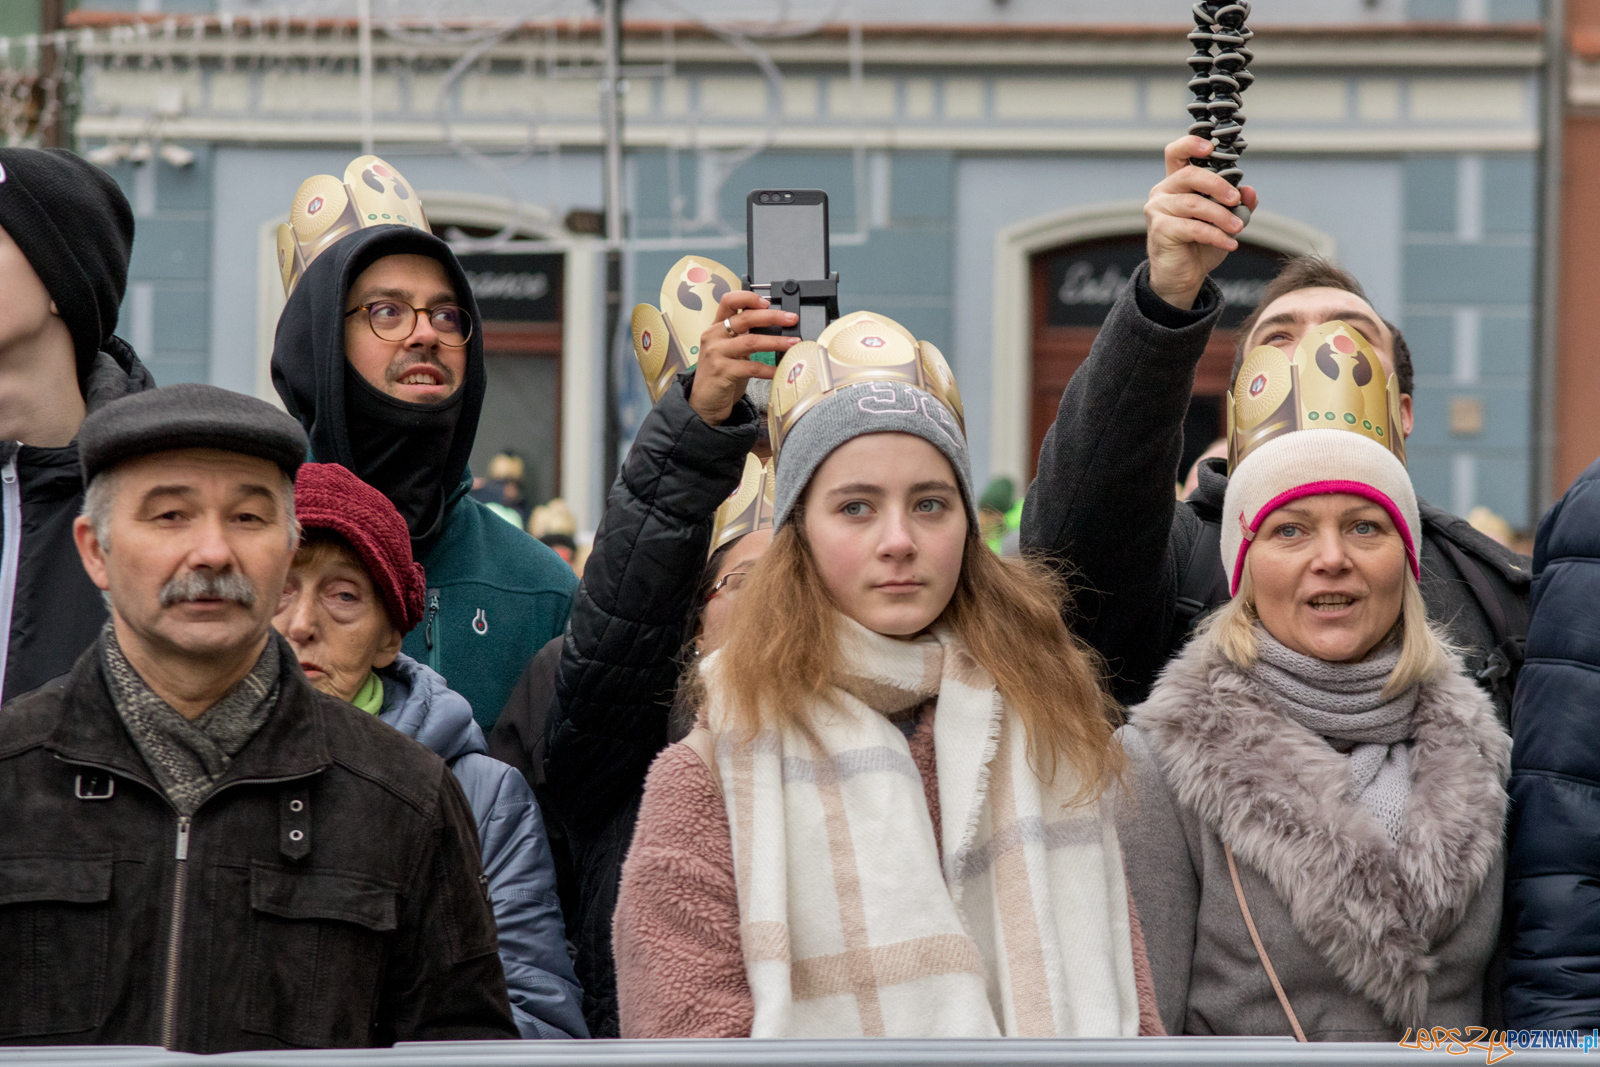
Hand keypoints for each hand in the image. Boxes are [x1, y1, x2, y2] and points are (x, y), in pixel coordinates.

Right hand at [688, 290, 796, 425]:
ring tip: (793, 343)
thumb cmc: (721, 375)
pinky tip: (780, 371)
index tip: (768, 303)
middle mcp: (713, 336)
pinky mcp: (722, 371)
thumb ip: (744, 336)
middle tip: (791, 319)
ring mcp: (716, 353)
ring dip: (777, 341)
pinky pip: (752, 367)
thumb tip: (774, 325)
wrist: (704, 403)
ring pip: (751, 341)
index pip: (728, 301)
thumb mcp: (731, 350)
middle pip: (745, 318)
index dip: (748, 298)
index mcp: (716, 327)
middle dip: (772, 316)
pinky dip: (769, 369)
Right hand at [1144, 136, 1259, 310]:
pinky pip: (1192, 227)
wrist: (1183, 277)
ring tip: (1239, 228)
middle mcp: (1163, 192)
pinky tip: (1230, 244)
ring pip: (1193, 204)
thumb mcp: (1225, 221)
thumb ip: (1239, 205)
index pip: (1176, 153)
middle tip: (1236, 199)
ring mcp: (1158, 210)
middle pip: (1189, 175)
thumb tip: (1250, 191)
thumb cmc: (1200, 245)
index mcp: (1177, 183)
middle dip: (1217, 184)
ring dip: (1221, 216)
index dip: (1191, 144)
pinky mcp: (1160, 230)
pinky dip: (1216, 235)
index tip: (1210, 148)